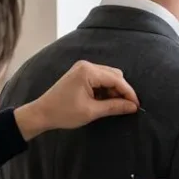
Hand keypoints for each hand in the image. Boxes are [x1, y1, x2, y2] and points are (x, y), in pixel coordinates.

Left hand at [15, 61, 139, 139]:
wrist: (42, 113)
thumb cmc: (64, 112)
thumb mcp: (91, 111)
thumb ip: (114, 107)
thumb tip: (133, 107)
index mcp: (88, 71)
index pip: (116, 79)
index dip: (128, 93)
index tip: (137, 106)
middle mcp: (86, 66)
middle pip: (114, 75)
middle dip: (122, 91)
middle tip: (127, 108)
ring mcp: (83, 69)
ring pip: (108, 77)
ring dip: (113, 91)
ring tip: (114, 107)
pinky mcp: (80, 75)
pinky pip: (99, 79)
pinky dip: (105, 90)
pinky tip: (104, 102)